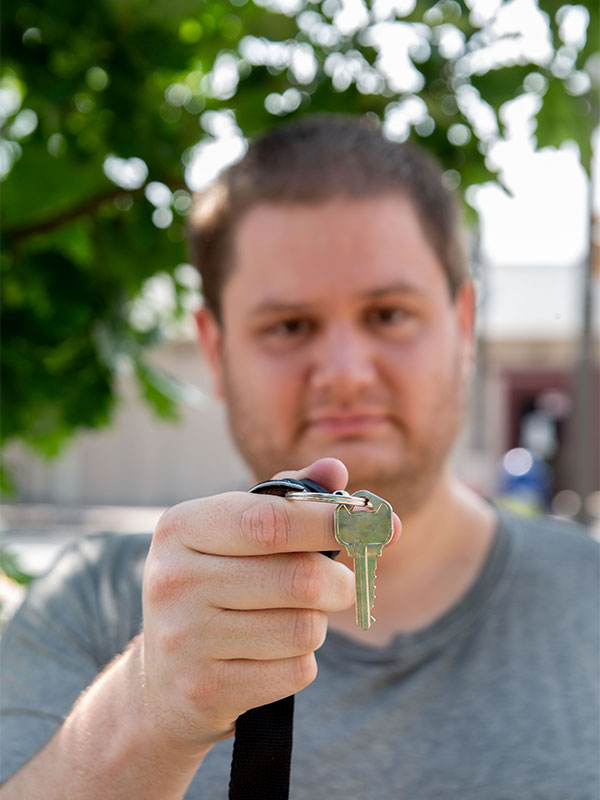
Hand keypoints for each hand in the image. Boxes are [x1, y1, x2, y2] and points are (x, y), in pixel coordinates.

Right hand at [140, 458, 372, 753]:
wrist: (163, 678)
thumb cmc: (215, 586)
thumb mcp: (236, 533)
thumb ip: (288, 499)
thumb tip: (336, 469)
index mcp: (181, 526)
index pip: (273, 521)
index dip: (331, 523)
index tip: (374, 523)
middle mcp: (173, 579)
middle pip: (300, 578)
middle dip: (340, 583)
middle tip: (343, 584)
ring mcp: (183, 638)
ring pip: (304, 628)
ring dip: (318, 624)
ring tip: (293, 618)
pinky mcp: (204, 688)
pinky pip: (295, 671)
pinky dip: (302, 662)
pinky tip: (273, 654)